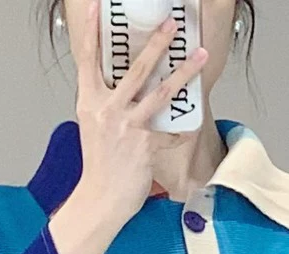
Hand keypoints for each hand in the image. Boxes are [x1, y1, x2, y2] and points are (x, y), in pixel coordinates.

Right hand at [67, 7, 207, 226]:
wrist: (100, 200)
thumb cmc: (99, 165)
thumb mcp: (94, 126)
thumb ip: (106, 102)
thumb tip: (124, 85)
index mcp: (90, 102)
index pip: (87, 59)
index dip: (91, 30)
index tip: (96, 5)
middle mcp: (108, 110)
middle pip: (135, 69)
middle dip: (157, 43)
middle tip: (172, 23)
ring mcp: (127, 127)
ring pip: (161, 93)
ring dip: (184, 71)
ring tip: (201, 55)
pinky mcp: (145, 146)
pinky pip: (170, 131)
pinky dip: (179, 129)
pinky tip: (188, 124)